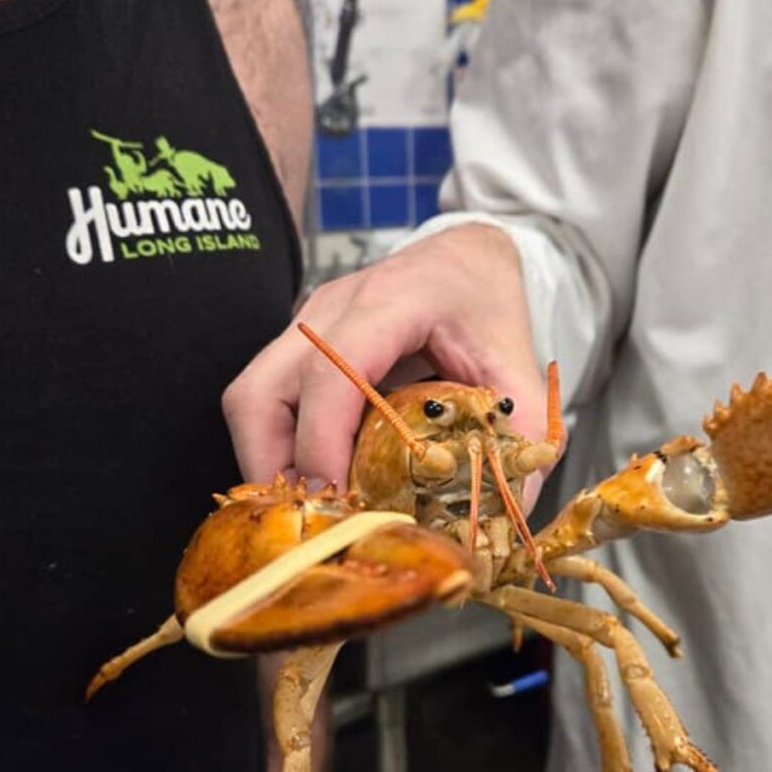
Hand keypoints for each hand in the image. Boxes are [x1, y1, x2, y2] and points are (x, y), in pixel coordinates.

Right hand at [222, 223, 549, 499]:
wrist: (465, 258)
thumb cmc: (486, 302)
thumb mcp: (519, 363)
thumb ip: (521, 431)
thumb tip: (514, 506)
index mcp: (391, 299)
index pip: (330, 371)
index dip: (323, 442)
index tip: (341, 496)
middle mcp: (331, 308)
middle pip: (259, 390)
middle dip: (275, 464)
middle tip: (319, 514)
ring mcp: (306, 326)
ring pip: (250, 398)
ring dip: (271, 460)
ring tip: (318, 504)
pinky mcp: (300, 345)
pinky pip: (266, 401)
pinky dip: (283, 447)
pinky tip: (322, 478)